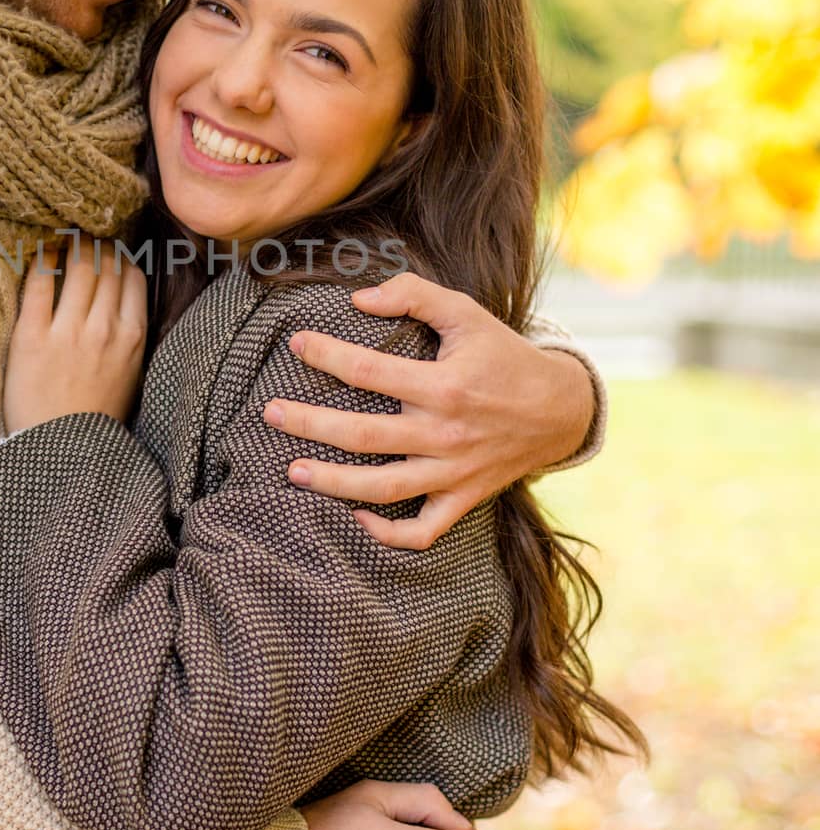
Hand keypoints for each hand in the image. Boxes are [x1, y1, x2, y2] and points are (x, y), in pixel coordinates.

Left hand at [2, 238, 147, 435]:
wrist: (61, 451)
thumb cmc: (96, 414)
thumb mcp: (131, 372)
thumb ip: (130, 333)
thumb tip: (125, 292)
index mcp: (132, 337)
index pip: (132, 275)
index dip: (119, 254)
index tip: (108, 247)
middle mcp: (104, 329)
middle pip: (105, 265)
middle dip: (95, 243)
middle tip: (83, 233)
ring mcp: (68, 332)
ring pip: (77, 267)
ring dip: (72, 245)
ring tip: (63, 237)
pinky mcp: (31, 338)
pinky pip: (38, 285)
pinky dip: (41, 260)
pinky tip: (39, 251)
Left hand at [268, 272, 594, 549]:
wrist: (561, 408)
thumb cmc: (503, 355)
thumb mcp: (466, 313)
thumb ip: (414, 296)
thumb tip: (359, 298)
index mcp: (443, 385)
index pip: (369, 372)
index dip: (326, 355)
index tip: (296, 343)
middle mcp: (444, 433)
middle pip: (364, 435)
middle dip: (311, 425)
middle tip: (270, 414)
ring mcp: (453, 472)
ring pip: (384, 487)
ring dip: (335, 483)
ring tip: (293, 471)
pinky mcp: (463, 498)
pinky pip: (424, 530)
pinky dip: (390, 534)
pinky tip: (356, 519)